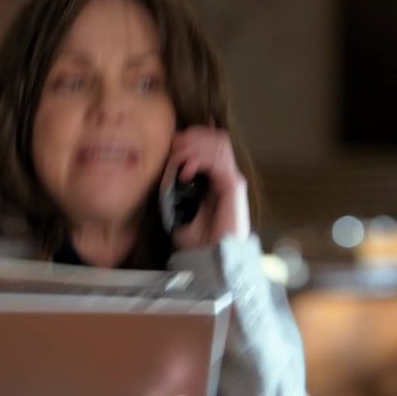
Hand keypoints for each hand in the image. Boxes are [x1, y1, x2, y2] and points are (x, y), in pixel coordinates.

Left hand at [161, 127, 249, 249]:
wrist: (212, 259)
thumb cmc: (196, 240)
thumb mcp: (176, 209)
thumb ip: (171, 189)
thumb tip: (163, 170)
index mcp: (214, 178)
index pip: (209, 142)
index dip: (190, 138)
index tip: (171, 145)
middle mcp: (225, 174)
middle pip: (215, 137)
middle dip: (192, 137)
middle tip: (175, 148)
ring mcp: (231, 179)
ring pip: (218, 143)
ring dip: (194, 146)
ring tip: (180, 159)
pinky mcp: (233, 186)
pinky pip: (218, 161)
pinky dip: (199, 159)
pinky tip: (186, 171)